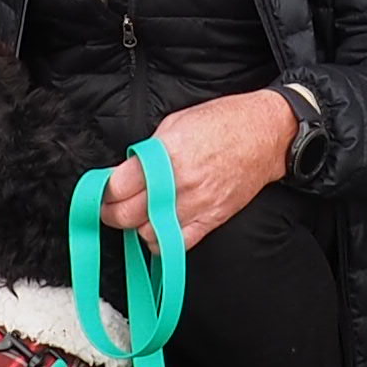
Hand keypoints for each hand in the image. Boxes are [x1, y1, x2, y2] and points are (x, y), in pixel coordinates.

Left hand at [95, 89, 297, 247]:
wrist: (265, 134)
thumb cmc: (223, 121)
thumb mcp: (175, 123)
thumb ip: (149, 151)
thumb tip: (127, 171)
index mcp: (166, 156)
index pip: (118, 186)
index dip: (103, 191)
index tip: (101, 190)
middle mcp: (178, 184)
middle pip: (127, 215)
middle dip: (111, 212)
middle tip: (109, 206)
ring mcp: (196, 205)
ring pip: (147, 233)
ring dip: (136, 226)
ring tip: (137, 213)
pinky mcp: (211, 220)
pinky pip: (176, 245)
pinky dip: (160, 241)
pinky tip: (158, 228)